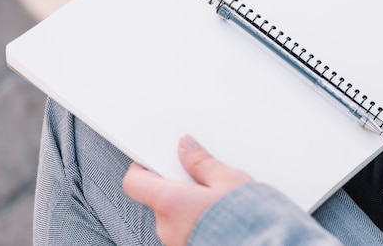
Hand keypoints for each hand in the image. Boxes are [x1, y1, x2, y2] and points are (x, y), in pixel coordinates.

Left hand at [122, 135, 253, 245]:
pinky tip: (218, 214)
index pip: (135, 181)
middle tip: (201, 175)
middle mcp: (166, 227)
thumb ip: (202, 162)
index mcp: (170, 203)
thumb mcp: (228, 179)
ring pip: (173, 214)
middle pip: (158, 196)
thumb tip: (186, 147)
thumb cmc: (247, 219)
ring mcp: (175, 242)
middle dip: (177, 183)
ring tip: (217, 197)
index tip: (158, 155)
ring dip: (188, 203)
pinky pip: (184, 229)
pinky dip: (196, 219)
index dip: (143, 165)